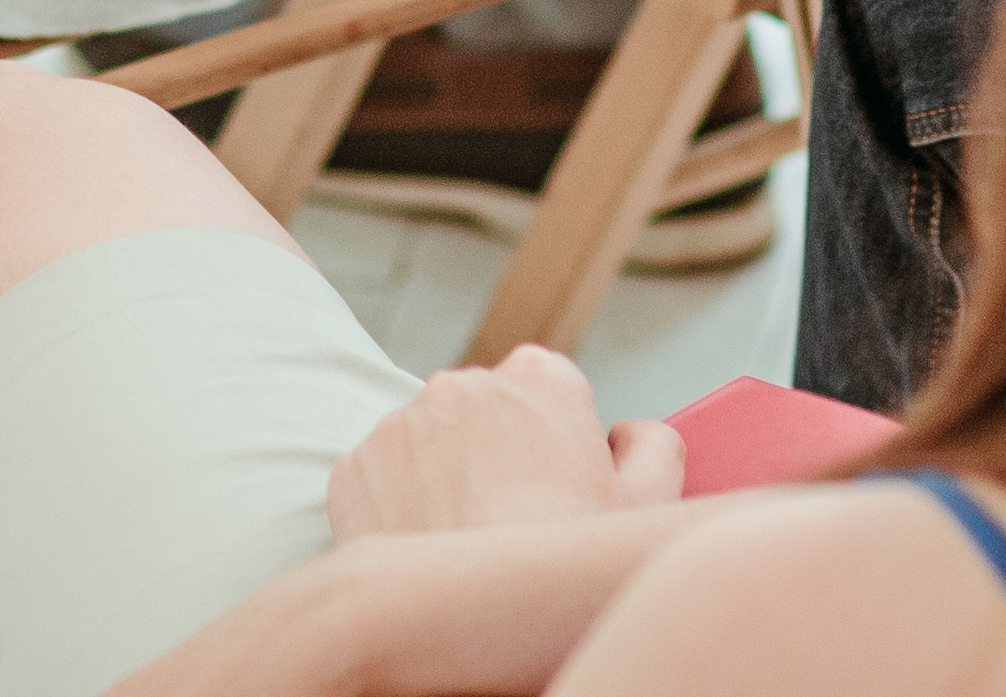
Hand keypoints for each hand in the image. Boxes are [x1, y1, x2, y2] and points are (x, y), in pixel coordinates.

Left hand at [326, 350, 683, 539]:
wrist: (469, 628)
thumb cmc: (568, 571)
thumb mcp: (651, 507)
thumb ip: (653, 445)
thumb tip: (630, 432)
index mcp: (539, 378)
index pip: (551, 388)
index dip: (560, 439)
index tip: (561, 484)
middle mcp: (461, 385)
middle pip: (486, 412)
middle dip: (500, 452)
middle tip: (519, 521)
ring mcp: (399, 425)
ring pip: (430, 444)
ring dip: (448, 478)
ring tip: (474, 543)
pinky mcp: (352, 469)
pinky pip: (382, 480)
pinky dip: (401, 509)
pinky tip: (432, 550)